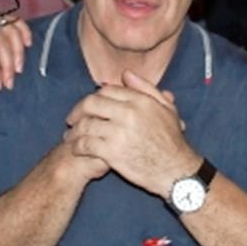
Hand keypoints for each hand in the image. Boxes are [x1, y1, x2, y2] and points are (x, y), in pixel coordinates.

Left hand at [63, 69, 196, 196]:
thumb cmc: (173, 141)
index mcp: (140, 101)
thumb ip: (146, 89)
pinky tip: (76, 149)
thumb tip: (126, 74)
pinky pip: (86, 144)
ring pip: (86, 124)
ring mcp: (119, 133)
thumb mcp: (167, 109)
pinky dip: (77, 146)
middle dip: (77, 111)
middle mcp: (128, 113)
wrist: (176, 171)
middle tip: (72, 119)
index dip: (94, 97)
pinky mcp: (112, 152)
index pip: (106, 91)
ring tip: (70, 137)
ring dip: (74, 130)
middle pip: (91, 104)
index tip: (88, 106)